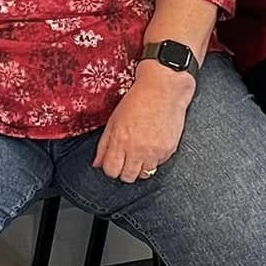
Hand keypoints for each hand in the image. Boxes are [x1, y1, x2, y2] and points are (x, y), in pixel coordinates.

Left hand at [93, 66, 190, 181]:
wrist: (164, 89)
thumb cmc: (138, 100)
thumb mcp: (114, 120)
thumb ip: (104, 145)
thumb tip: (97, 164)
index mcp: (120, 141)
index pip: (111, 170)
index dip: (110, 168)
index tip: (113, 162)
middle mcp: (138, 149)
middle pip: (127, 177)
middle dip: (124, 171)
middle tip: (126, 159)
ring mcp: (155, 151)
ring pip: (144, 175)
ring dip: (140, 167)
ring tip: (140, 152)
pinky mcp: (169, 150)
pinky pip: (158, 164)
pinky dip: (154, 159)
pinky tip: (152, 144)